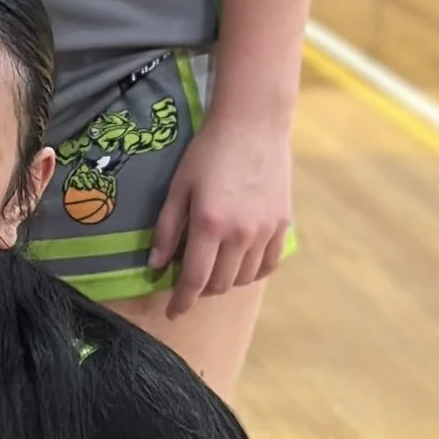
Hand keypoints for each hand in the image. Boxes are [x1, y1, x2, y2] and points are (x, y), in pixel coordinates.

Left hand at [151, 103, 291, 313]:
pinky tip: (240, 263)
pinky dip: (252, 272)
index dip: (181, 301)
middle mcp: (240, 234)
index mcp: (209, 225)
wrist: (253, 126)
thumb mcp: (178, 188)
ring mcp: (265, 231)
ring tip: (214, 268)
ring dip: (226, 281)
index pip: (194, 279)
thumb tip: (155, 266)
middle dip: (201, 290)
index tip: (173, 312)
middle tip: (190, 281)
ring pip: (244, 277)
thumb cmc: (207, 152)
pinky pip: (268, 264)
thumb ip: (167, 229)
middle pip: (220, 284)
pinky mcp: (283, 225)